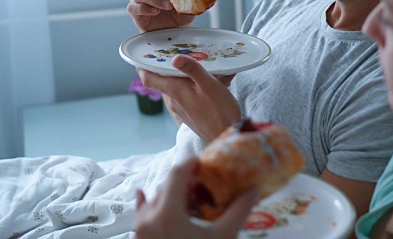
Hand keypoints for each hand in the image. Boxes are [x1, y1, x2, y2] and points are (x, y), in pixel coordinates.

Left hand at [135, 158, 257, 238]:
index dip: (192, 163)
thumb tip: (252, 191)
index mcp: (167, 212)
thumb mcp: (223, 238)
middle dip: (185, 180)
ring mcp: (140, 229)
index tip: (206, 161)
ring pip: (154, 198)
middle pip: (166, 185)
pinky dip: (145, 201)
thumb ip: (238, 211)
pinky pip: (140, 213)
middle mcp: (149, 216)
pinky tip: (142, 194)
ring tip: (189, 198)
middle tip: (204, 183)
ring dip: (171, 193)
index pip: (178, 173)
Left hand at [137, 54, 240, 142]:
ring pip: (172, 88)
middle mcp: (173, 101)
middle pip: (161, 81)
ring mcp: (179, 109)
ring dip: (177, 77)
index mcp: (175, 91)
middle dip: (163, 68)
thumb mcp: (209, 85)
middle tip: (170, 52)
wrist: (226, 136)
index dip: (142, 66)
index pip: (148, 78)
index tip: (142, 55)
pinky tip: (201, 83)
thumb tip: (175, 57)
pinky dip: (186, 87)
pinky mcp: (187, 114)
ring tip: (189, 65)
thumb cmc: (220, 111)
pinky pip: (181, 96)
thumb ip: (193, 69)